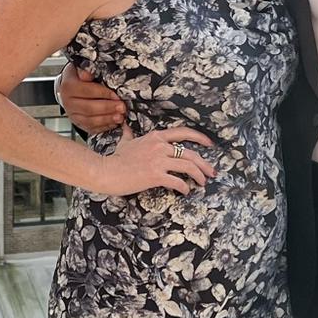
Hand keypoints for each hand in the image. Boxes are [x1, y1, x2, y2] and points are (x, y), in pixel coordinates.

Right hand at [59, 61, 127, 133]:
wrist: (70, 87)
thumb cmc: (79, 76)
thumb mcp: (82, 67)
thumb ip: (86, 69)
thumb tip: (87, 74)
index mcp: (68, 86)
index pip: (87, 91)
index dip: (103, 94)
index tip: (116, 95)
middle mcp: (68, 102)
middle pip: (89, 108)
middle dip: (108, 108)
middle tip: (122, 107)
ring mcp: (72, 115)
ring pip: (90, 121)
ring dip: (107, 119)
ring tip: (120, 117)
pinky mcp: (78, 123)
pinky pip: (91, 128)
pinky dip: (104, 127)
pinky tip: (114, 123)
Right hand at [93, 126, 215, 197]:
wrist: (106, 171)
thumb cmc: (115, 158)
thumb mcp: (125, 142)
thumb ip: (129, 134)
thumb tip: (125, 126)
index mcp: (155, 137)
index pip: (183, 133)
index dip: (200, 138)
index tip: (209, 145)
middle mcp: (160, 146)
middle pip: (191, 153)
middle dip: (204, 164)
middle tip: (211, 172)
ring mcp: (158, 161)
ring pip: (188, 166)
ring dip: (199, 176)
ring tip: (202, 183)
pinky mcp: (155, 176)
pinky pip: (177, 181)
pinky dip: (185, 187)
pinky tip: (186, 191)